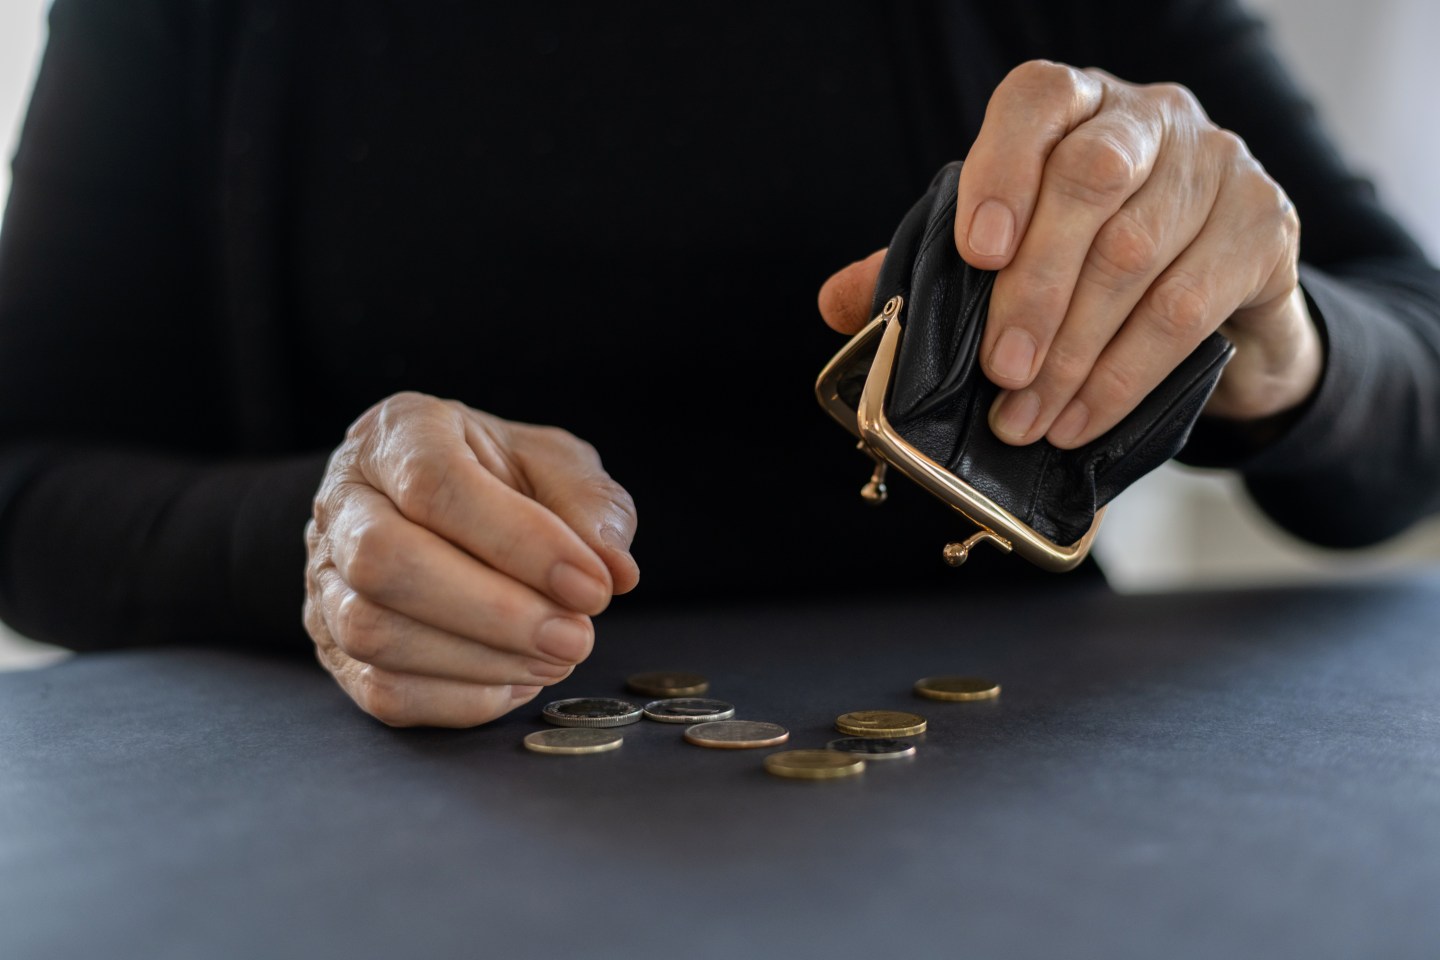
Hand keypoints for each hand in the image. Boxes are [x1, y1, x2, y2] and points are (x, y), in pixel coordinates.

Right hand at [303, 392, 638, 726]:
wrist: (439, 506)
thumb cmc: (501, 478)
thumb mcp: (555, 464)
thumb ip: (589, 504)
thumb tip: (614, 569)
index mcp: (400, 433)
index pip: (434, 484)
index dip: (518, 541)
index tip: (592, 586)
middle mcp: (344, 499)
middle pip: (383, 561)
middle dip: (493, 612)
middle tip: (577, 637)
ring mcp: (326, 576)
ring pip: (372, 632)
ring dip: (480, 660)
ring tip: (557, 658)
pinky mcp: (331, 645)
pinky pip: (381, 690)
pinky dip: (459, 699)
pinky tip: (517, 681)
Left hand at [819, 60, 1322, 447]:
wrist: (1222, 297)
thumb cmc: (1094, 261)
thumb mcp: (1011, 254)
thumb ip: (929, 267)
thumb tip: (837, 303)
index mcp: (1076, 107)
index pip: (1037, 101)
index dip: (1002, 170)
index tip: (976, 253)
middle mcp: (1151, 119)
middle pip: (1089, 182)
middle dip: (1033, 289)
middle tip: (999, 370)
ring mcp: (1217, 166)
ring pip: (1138, 254)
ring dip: (1071, 352)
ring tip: (1026, 417)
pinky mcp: (1265, 228)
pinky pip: (1187, 308)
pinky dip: (1121, 376)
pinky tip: (1079, 418)